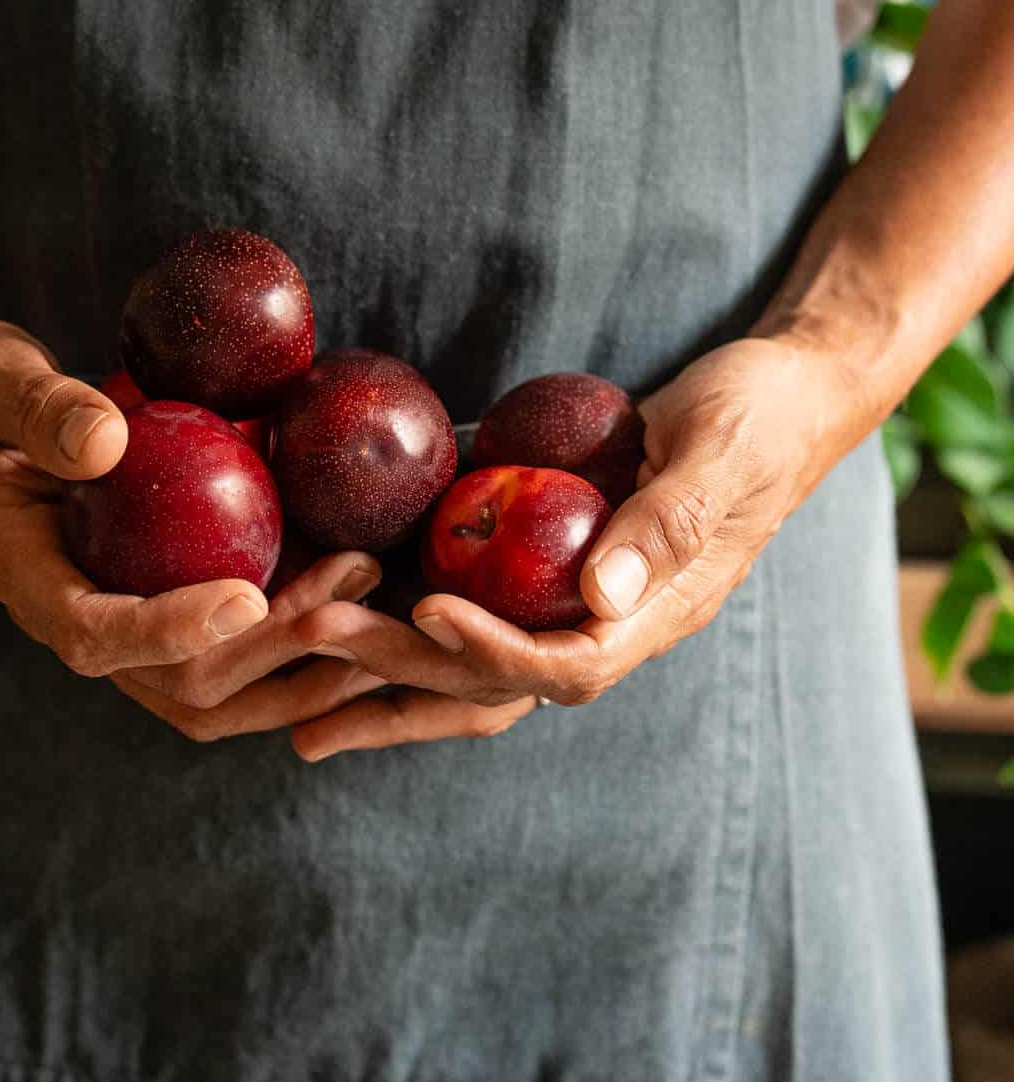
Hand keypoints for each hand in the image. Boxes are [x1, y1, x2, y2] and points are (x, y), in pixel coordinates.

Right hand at [0, 320, 384, 735]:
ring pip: (219, 692)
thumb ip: (34, 405)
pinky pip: (233, 652)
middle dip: (273, 646)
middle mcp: (78, 620)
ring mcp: (125, 626)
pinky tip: (363, 586)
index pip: (95, 636)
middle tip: (355, 574)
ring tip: (379, 595)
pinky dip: (300, 638)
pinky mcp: (162, 608)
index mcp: (24, 578)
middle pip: (179, 685)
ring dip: (302, 664)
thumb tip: (107, 438)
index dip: (170, 630)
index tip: (246, 594)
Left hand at [286, 338, 850, 748]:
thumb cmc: (761, 419)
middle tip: (310, 636)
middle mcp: (609, 623)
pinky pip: (472, 615)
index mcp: (658, 611)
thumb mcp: (724, 455)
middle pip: (496, 681)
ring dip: (388, 677)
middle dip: (402, 669)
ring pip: (473, 669)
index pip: (566, 664)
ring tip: (297, 680)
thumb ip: (669, 521)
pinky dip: (407, 629)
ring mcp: (575, 602)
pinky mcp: (547, 568)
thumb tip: (599, 590)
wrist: (784, 400)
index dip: (493, 649)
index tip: (425, 612)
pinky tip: (341, 620)